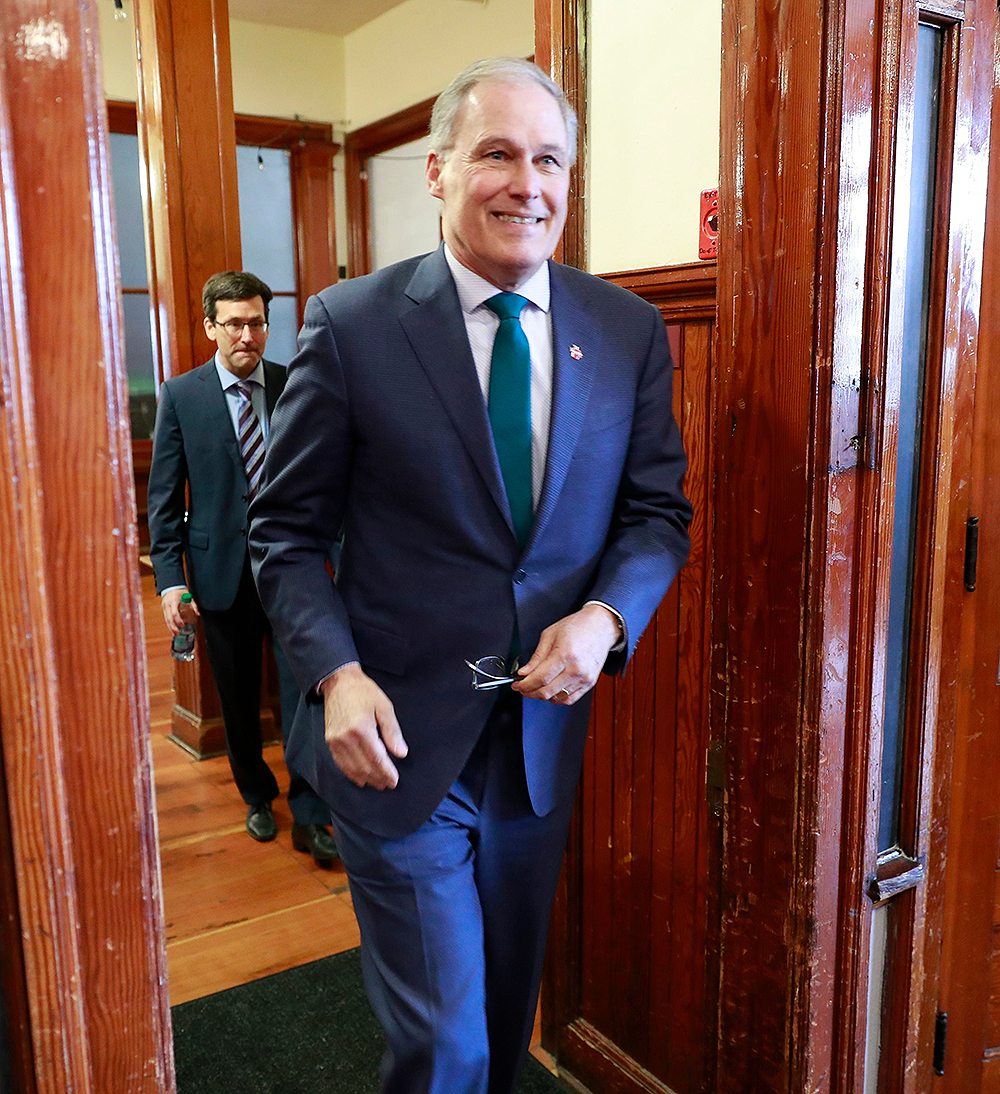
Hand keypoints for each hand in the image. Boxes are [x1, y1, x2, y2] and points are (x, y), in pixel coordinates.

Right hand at [161, 588, 198, 635]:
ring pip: (166, 619)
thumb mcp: (188, 596)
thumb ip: (193, 605)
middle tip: (178, 633)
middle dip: (173, 627)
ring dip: (170, 627)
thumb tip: (198, 613)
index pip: (174, 613)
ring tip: (174, 634)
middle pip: (169, 618)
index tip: (183, 625)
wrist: (171, 587)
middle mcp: (167, 605)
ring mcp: (164, 607)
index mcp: (173, 601)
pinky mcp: (164, 609)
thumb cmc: (180, 591)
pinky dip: (169, 624)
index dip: (178, 620)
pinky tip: (172, 630)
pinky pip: (166, 618)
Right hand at [320, 664, 407, 789]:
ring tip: (377, 783)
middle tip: (388, 784)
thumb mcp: (384, 707)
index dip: (386, 772)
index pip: (376, 758)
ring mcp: (335, 741)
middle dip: (378, 778)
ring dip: (366, 778)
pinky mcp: (329, 742)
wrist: (339, 683)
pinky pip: (341, 764)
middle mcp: (346, 738)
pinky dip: (351, 773)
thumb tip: (400, 753)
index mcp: (362, 728)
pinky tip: (360, 777)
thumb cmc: (364, 692)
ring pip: (352, 769)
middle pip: (364, 767)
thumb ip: (392, 732)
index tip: (394, 780)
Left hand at [513, 603, 621, 704]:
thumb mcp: (550, 635)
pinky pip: (569, 699)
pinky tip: (550, 690)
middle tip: (522, 688)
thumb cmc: (577, 627)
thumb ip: (536, 657)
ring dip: (542, 696)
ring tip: (536, 687)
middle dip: (529, 692)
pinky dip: (556, 698)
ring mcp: (584, 678)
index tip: (517, 685)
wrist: (601, 627)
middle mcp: (576, 669)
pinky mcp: (589, 683)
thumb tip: (524, 673)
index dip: (524, 685)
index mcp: (565, 654)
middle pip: (547, 692)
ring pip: (557, 698)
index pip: (540, 678)